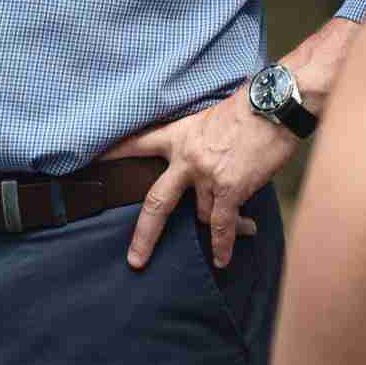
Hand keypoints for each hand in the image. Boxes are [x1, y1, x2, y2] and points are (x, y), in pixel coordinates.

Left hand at [109, 84, 292, 268]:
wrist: (275, 105)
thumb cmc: (249, 107)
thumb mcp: (211, 117)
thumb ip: (200, 142)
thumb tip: (206, 170)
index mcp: (179, 135)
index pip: (138, 143)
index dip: (114, 154)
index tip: (90, 163)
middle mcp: (186, 158)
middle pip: (156, 202)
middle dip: (145, 234)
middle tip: (135, 259)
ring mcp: (206, 175)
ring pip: (201, 213)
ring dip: (216, 222)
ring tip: (240, 226)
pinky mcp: (228, 188)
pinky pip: (220, 225)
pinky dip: (222, 245)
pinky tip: (222, 260)